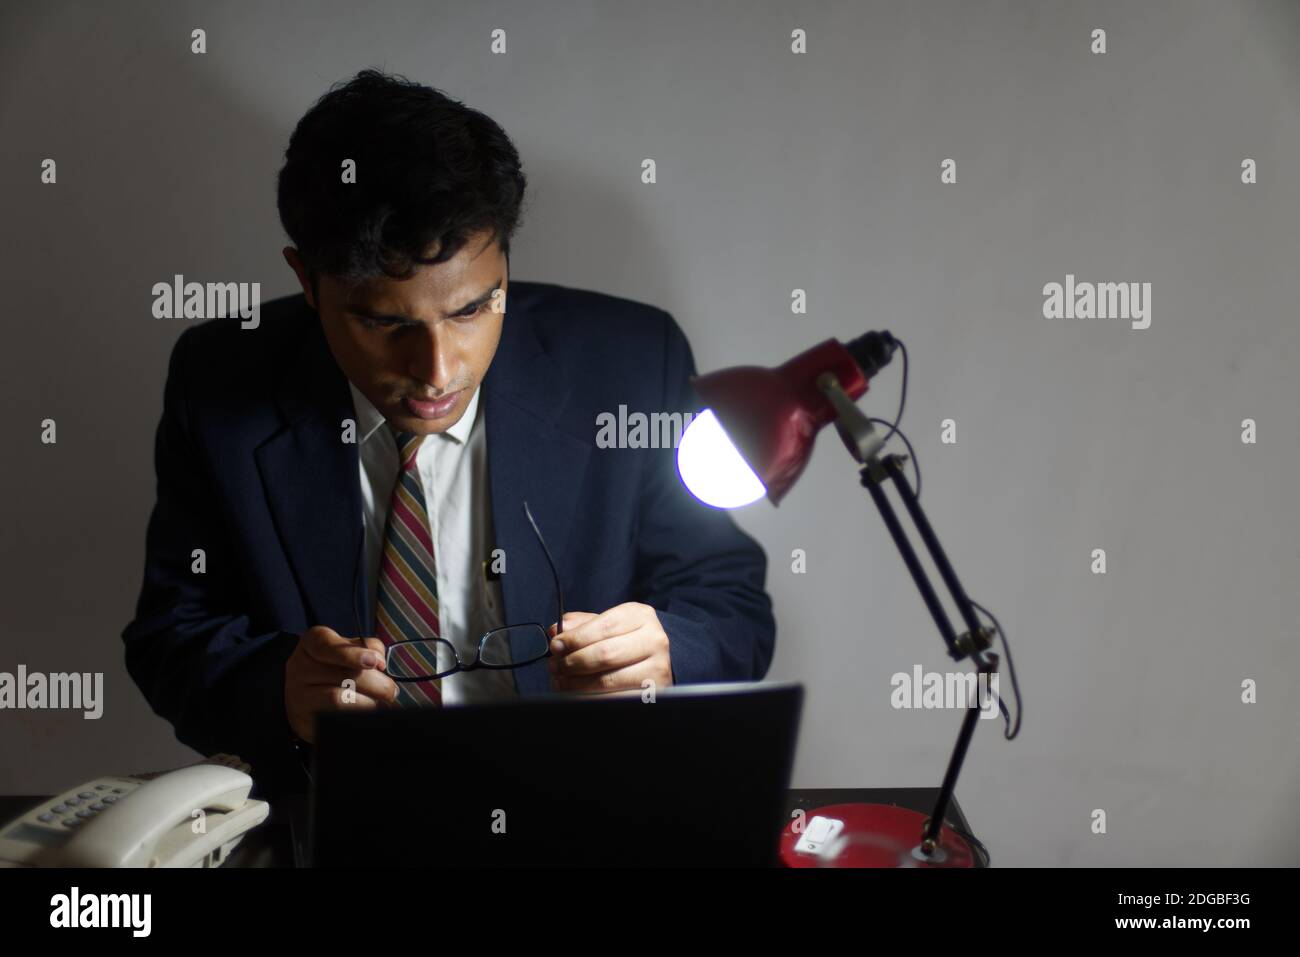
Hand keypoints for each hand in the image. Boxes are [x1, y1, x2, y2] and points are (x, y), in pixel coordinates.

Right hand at [285, 626, 398, 742]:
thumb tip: (380, 663)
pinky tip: (367, 713)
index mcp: (312, 643)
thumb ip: (365, 648)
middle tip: (391, 691)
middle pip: (342, 674)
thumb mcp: (346, 650)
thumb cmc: (333, 667)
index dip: (352, 653)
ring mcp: (299, 695)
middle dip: (375, 683)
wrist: (305, 697)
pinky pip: (335, 717)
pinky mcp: (304, 718)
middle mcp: (300, 667)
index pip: (327, 645)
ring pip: (339, 698)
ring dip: (368, 702)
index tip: (374, 661)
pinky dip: (357, 715)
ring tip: (381, 703)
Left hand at [545, 602, 673, 694]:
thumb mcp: (607, 626)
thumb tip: (556, 630)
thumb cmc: (625, 642)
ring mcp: (656, 669)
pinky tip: (576, 694)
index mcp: (641, 616)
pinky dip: (589, 698)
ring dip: (576, 683)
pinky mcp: (653, 694)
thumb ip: (582, 625)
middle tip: (554, 666)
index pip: (604, 626)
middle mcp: (654, 640)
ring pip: (607, 679)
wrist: (654, 663)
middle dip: (573, 661)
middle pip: (605, 653)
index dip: (576, 638)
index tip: (556, 646)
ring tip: (560, 681)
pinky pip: (613, 699)